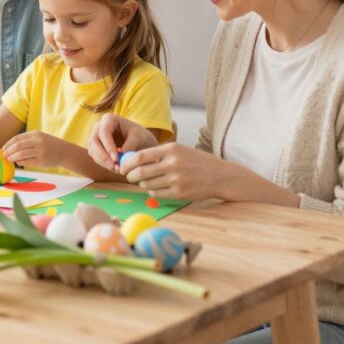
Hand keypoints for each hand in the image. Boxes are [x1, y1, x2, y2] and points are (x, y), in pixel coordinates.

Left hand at [3, 131, 67, 168]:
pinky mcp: (42, 160)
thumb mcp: (39, 137)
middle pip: (18, 146)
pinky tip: (18, 162)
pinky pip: (27, 161)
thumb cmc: (48, 145)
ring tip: (9, 159)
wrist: (64, 151)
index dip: (8, 144)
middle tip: (4, 155)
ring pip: (21, 154)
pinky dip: (20, 162)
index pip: (17, 138)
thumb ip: (26, 141)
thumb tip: (9, 147)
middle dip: (8, 151)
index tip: (3, 148)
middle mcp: (37, 141)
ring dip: (13, 157)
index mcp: (35, 134)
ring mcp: (40, 151)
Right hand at [87, 114, 159, 172]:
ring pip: (92, 150)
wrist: (139, 142)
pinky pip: (95, 157)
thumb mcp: (139, 136)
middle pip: (93, 141)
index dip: (108, 146)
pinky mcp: (95, 149)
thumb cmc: (140, 136)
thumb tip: (121, 153)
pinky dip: (104, 164)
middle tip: (113, 166)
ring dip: (103, 162)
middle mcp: (98, 127)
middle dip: (102, 155)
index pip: (104, 132)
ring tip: (117, 169)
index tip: (116, 158)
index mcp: (109, 119)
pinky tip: (115, 168)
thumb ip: (131, 143)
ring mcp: (95, 138)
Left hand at [120, 142, 239, 201]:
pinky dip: (153, 192)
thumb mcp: (179, 150)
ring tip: (146, 182)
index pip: (140, 156)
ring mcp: (177, 179)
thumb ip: (158, 154)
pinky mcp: (180, 193)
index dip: (127, 163)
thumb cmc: (196, 161)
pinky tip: (157, 188)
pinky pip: (157, 194)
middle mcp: (174, 163)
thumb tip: (132, 160)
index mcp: (172, 149)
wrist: (221, 176)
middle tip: (129, 177)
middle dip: (130, 176)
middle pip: (140, 172)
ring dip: (142, 184)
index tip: (122, 167)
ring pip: (147, 185)